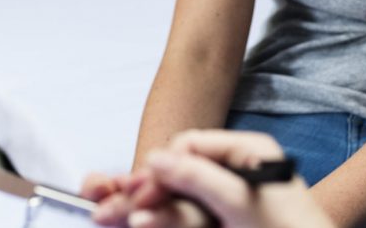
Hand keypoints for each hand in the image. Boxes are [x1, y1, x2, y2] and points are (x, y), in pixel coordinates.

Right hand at [85, 130, 333, 227]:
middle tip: (119, 213)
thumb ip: (198, 178)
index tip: (141, 193)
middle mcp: (235, 170)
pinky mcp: (221, 221)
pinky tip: (149, 224)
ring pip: (178, 199)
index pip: (190, 146)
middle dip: (149, 192)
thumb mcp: (241, 203)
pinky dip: (169, 221)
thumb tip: (155, 158)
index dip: (162, 168)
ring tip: (132, 222)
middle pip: (179, 173)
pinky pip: (188, 217)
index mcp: (247, 152)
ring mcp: (227, 199)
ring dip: (155, 210)